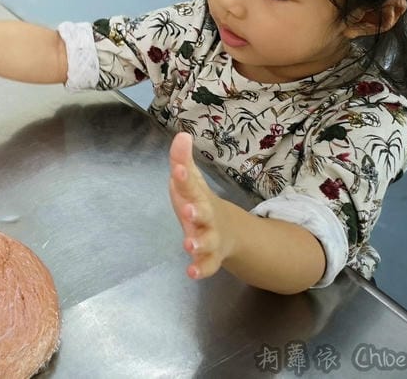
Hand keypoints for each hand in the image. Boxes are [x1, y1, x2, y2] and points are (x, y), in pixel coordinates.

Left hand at [168, 132, 233, 279]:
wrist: (229, 231)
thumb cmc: (200, 202)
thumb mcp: (190, 181)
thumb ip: (182, 159)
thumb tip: (181, 134)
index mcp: (198, 196)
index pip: (190, 184)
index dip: (183, 177)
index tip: (177, 169)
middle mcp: (206, 217)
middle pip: (203, 214)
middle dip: (196, 212)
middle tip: (188, 211)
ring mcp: (210, 237)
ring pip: (207, 242)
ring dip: (198, 243)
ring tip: (189, 245)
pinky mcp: (210, 257)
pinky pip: (207, 266)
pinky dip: (200, 269)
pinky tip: (191, 273)